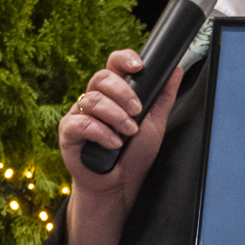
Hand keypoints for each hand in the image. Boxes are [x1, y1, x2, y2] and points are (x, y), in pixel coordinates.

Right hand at [58, 49, 180, 200]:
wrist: (120, 185)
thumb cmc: (135, 155)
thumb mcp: (155, 124)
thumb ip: (164, 97)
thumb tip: (176, 70)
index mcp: (114, 93)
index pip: (114, 65)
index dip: (123, 59)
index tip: (139, 66)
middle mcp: (95, 99)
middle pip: (101, 77)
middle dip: (123, 92)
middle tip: (137, 111)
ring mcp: (79, 114)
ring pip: (92, 100)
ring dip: (115, 115)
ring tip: (129, 132)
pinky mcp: (68, 132)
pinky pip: (80, 123)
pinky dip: (100, 132)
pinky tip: (113, 143)